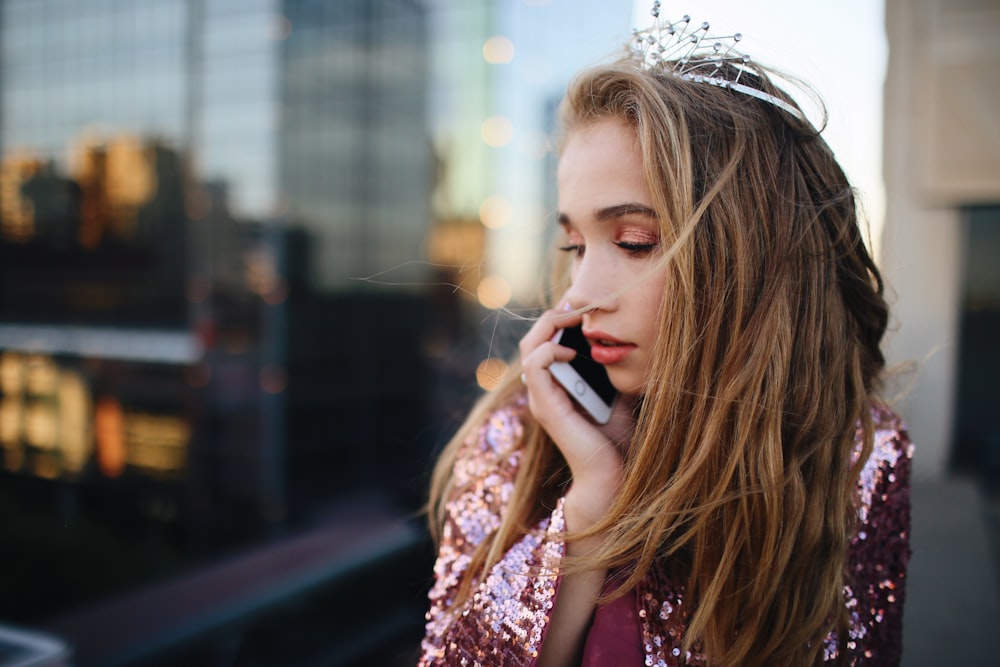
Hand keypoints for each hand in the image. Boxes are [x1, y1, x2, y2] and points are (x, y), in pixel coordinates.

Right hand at [519, 306, 633, 530]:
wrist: (616, 478)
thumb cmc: (618, 443)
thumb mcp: (620, 396)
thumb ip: (615, 373)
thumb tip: (631, 344)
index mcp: (557, 387)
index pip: (546, 340)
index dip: (562, 317)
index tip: (589, 303)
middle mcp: (544, 391)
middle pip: (533, 338)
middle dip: (556, 314)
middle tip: (582, 302)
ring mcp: (542, 399)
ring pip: (529, 346)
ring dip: (551, 324)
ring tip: (578, 315)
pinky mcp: (546, 406)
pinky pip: (535, 363)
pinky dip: (552, 349)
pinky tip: (575, 350)